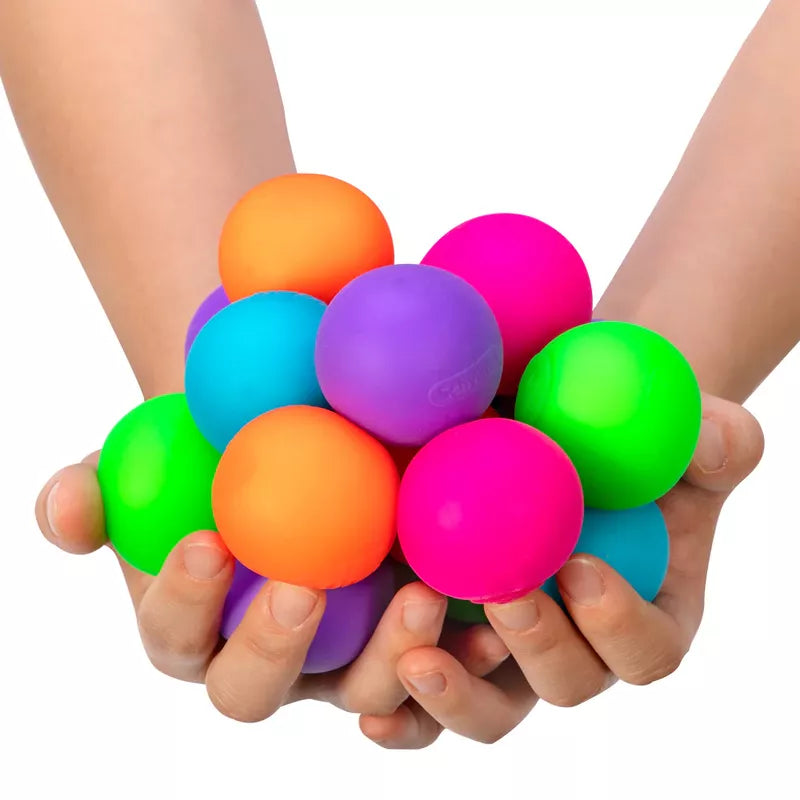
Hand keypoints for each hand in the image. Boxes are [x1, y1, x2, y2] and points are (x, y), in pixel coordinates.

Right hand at [34, 453, 507, 723]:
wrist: (305, 432)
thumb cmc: (220, 447)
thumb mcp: (155, 451)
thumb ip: (100, 485)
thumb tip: (67, 513)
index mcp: (200, 628)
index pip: (176, 640)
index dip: (182, 603)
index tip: (207, 539)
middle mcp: (273, 658)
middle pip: (258, 691)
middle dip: (274, 648)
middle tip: (302, 586)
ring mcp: (347, 659)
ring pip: (363, 694)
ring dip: (390, 662)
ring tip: (420, 596)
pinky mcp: (417, 645)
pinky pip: (442, 676)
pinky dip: (466, 656)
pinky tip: (491, 618)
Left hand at [358, 393, 762, 746]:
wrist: (548, 435)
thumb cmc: (617, 440)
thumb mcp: (676, 429)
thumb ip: (713, 438)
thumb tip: (714, 440)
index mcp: (640, 618)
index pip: (646, 650)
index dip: (620, 626)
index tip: (582, 568)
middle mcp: (573, 647)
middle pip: (564, 684)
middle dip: (538, 651)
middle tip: (505, 599)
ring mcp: (504, 652)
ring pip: (487, 707)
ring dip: (456, 694)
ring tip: (418, 659)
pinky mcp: (442, 639)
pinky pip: (419, 695)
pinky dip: (396, 705)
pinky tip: (366, 702)